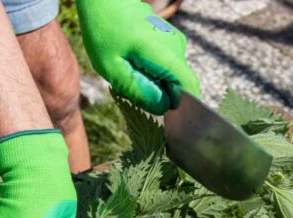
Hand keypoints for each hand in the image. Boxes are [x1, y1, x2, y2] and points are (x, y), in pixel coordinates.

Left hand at [76, 0, 199, 114]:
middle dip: (159, 93)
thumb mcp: (111, 67)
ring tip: (129, 69)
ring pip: (172, 75)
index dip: (182, 105)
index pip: (189, 85)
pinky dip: (153, 70)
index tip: (162, 111)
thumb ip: (137, 90)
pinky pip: (168, 65)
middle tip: (130, 84)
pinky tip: (133, 61)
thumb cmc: (103, 30)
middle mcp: (176, 46)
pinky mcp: (171, 39)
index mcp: (163, 53)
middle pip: (178, 84)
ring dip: (154, 81)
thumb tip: (163, 107)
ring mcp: (175, 40)